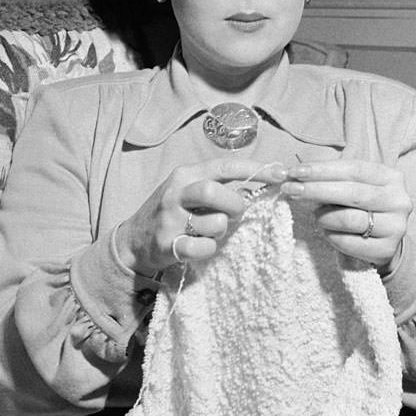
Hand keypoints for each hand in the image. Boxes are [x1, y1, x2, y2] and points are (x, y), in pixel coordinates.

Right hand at [115, 159, 287, 275]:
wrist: (133, 239)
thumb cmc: (171, 212)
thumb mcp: (190, 191)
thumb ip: (219, 186)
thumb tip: (253, 188)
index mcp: (186, 174)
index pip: (225, 166)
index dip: (256, 168)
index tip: (281, 173)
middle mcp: (176, 193)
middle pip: (215, 191)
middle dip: (234, 205)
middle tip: (235, 214)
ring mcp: (170, 219)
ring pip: (214, 223)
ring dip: (221, 231)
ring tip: (210, 231)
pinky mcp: (167, 244)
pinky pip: (202, 248)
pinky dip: (209, 249)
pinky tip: (201, 246)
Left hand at [281, 160, 411, 271]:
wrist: (383, 240)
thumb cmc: (359, 207)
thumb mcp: (349, 185)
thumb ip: (324, 177)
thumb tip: (284, 172)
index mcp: (390, 177)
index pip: (353, 169)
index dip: (323, 169)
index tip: (295, 171)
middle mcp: (398, 200)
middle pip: (352, 193)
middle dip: (316, 190)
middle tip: (289, 189)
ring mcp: (395, 226)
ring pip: (350, 219)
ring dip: (324, 217)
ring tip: (317, 216)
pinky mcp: (386, 250)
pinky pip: (349, 243)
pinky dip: (331, 236)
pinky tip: (328, 232)